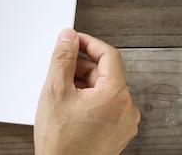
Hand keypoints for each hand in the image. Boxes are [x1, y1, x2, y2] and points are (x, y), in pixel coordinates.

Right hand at [34, 28, 140, 154]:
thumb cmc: (61, 142)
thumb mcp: (55, 91)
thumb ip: (63, 59)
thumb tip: (68, 38)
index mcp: (117, 95)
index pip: (108, 55)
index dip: (88, 42)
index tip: (72, 39)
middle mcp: (126, 109)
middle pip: (104, 73)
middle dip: (80, 67)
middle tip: (58, 70)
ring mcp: (124, 123)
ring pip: (103, 89)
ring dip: (82, 84)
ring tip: (59, 94)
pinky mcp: (116, 133)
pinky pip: (104, 106)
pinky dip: (87, 100)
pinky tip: (67, 107)